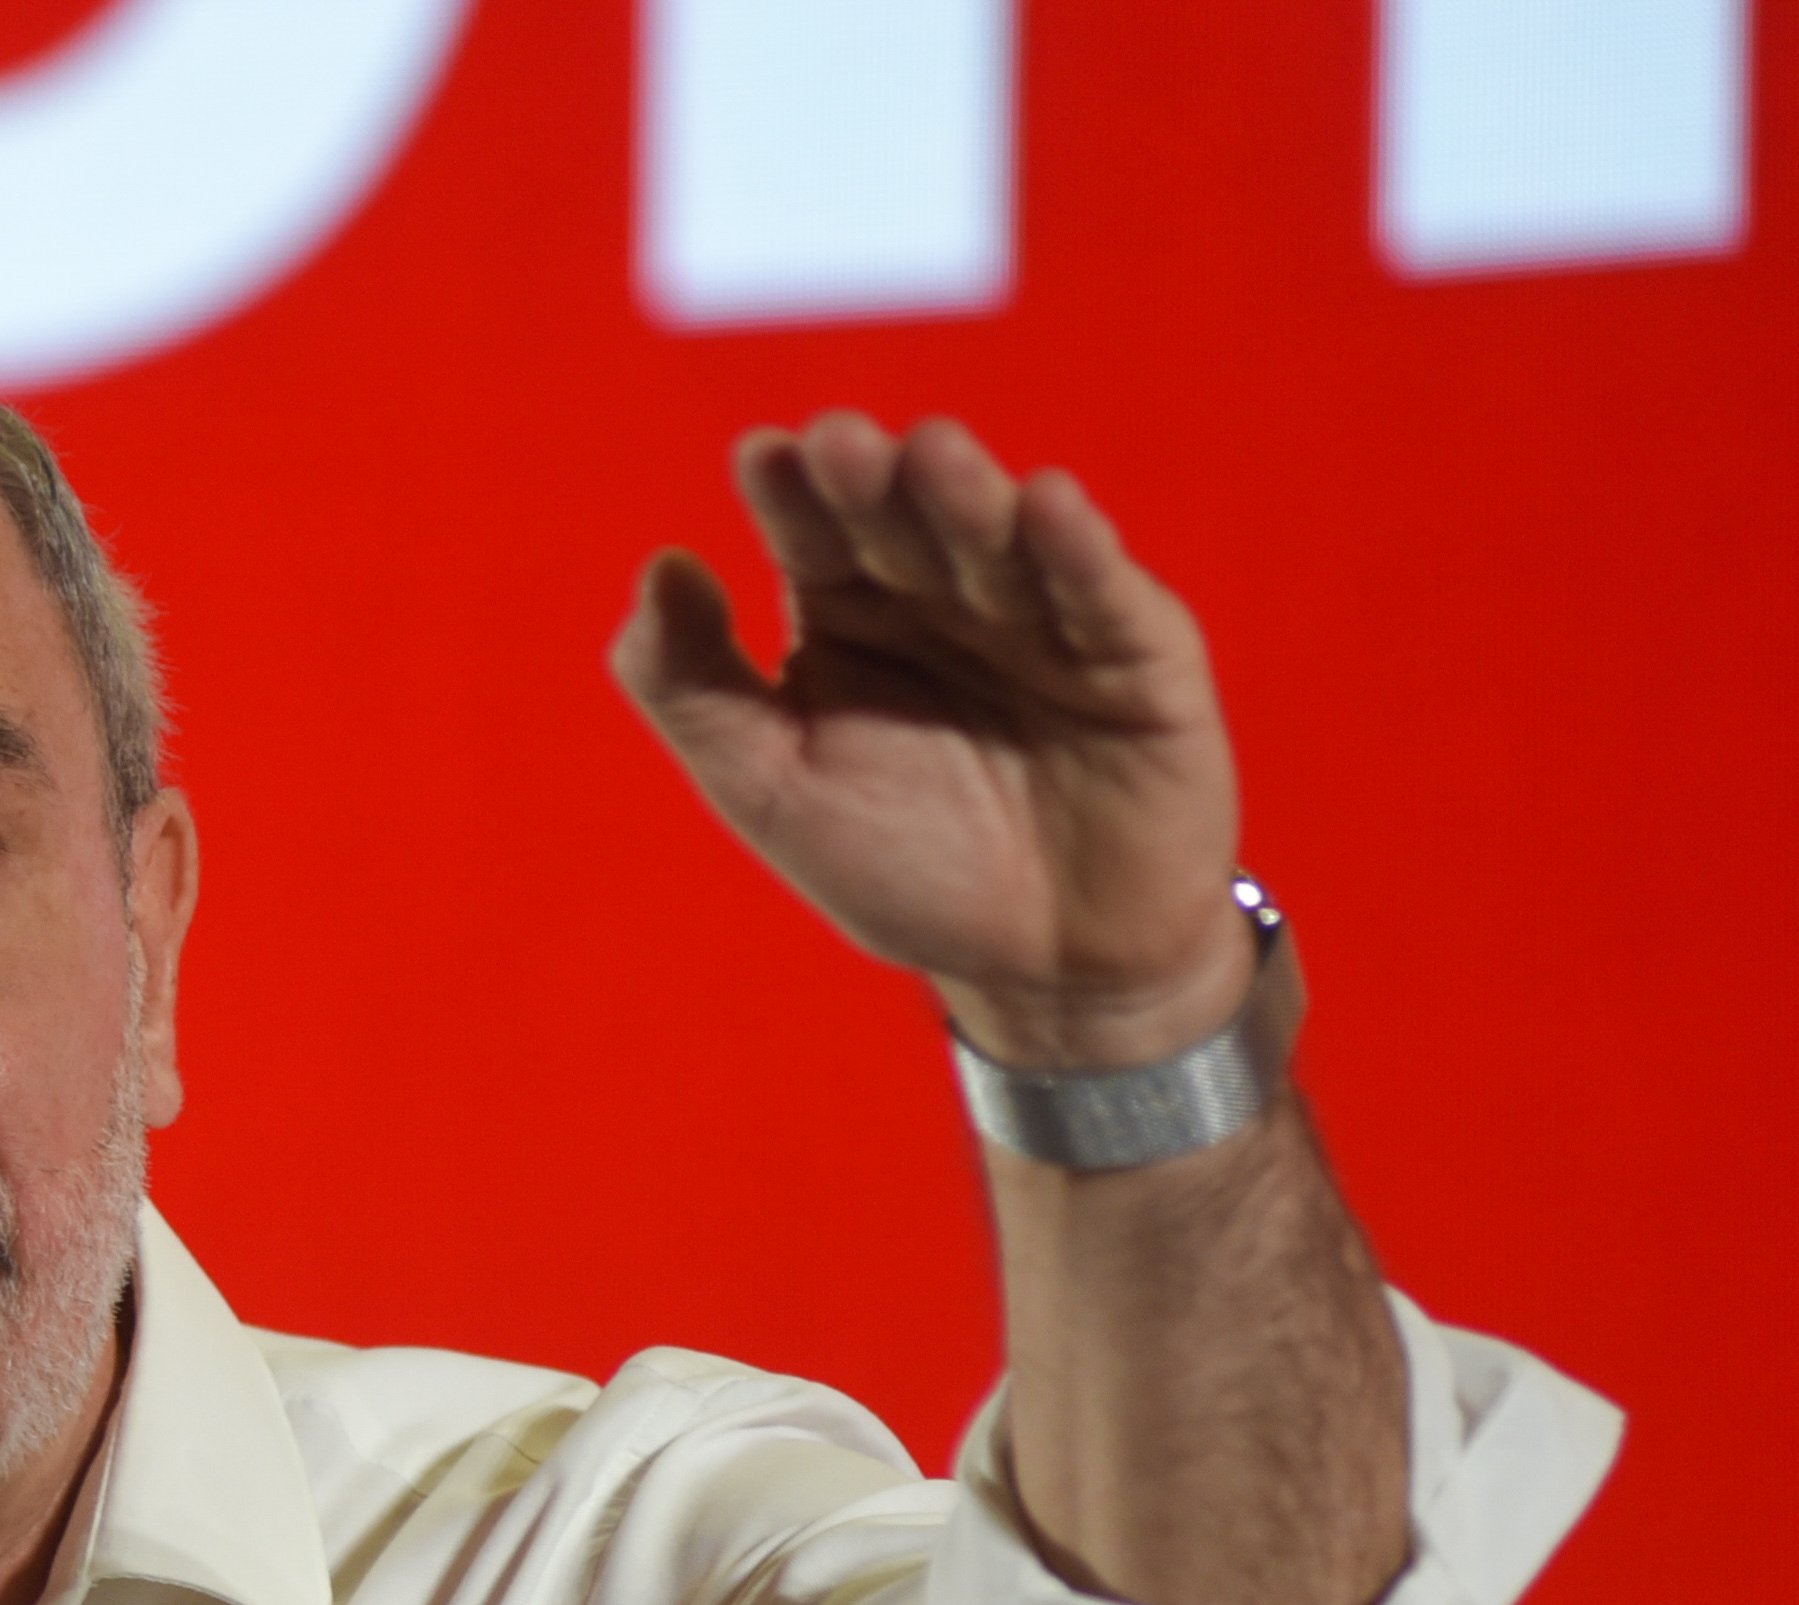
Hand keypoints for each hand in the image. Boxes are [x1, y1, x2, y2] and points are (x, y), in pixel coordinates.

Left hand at [614, 413, 1255, 1070]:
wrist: (1043, 968)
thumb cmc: (903, 870)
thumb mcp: (770, 787)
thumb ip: (694, 688)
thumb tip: (660, 565)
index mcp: (850, 614)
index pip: (813, 535)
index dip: (790, 495)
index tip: (760, 457)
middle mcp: (944, 595)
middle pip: (903, 522)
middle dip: (872, 482)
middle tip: (838, 443)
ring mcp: (1044, 614)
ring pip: (1001, 541)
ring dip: (966, 497)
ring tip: (931, 455)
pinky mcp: (1139, 653)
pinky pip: (1104, 594)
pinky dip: (1079, 550)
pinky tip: (1049, 505)